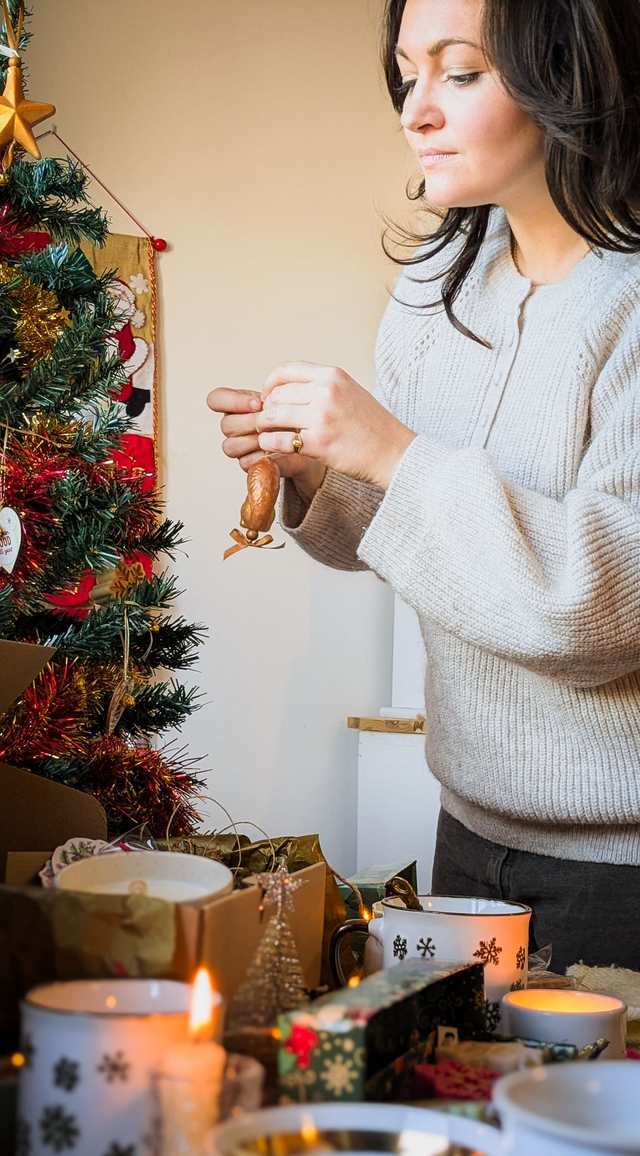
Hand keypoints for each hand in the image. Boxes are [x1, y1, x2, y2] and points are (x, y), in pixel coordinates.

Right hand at [206, 386, 322, 484]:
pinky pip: (244, 462)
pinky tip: (275, 452)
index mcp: (236, 406)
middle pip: (226, 424)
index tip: (257, 403)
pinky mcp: (247, 464)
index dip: (232, 401)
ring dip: (254, 441)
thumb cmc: (293, 417)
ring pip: (231, 445)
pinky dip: (261, 457)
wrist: (307, 440)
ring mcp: (238, 445)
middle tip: (271, 423)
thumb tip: (261, 403)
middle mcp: (233, 425)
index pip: (216, 399)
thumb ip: (271, 397)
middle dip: (250, 423)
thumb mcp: (285, 400)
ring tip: (275, 436)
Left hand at [258, 361, 414, 487]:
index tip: (268, 397)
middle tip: (267, 421)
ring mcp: (322, 417)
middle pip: (277, 394)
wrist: (395, 453)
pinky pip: (279, 440)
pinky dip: (269, 444)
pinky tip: (272, 448)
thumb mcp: (350, 392)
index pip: (285, 370)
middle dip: (267, 409)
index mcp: (333, 376)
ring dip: (264, 426)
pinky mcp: (318, 443)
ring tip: (267, 434)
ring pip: (273, 415)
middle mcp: (326, 392)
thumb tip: (289, 389)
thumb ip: (322, 387)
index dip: (270, 384)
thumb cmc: (373, 427)